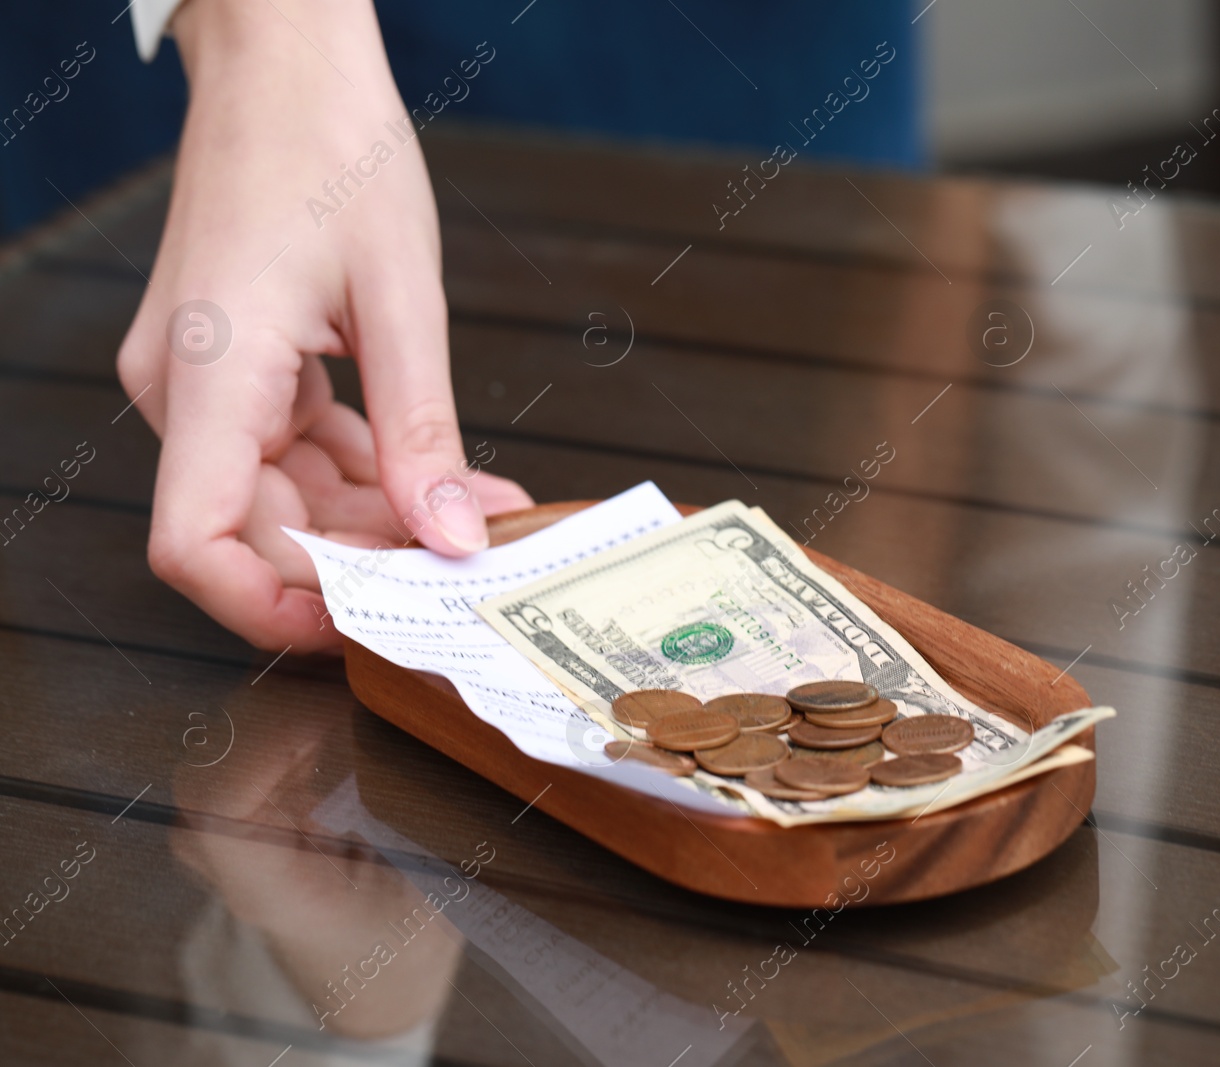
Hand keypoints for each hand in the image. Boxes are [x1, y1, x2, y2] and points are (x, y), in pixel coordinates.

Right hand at [116, 0, 529, 651]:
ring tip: (478, 520)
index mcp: (209, 373)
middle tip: (466, 569)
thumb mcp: (401, 299)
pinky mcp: (242, 369)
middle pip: (256, 531)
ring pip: (285, 499)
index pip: (193, 543)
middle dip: (364, 562)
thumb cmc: (331, 146)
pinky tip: (446, 482)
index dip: (270, 606)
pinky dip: (369, 476)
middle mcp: (187, 389)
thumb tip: (453, 536)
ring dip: (379, 522)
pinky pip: (298, 453)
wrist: (286, 62)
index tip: (366, 622)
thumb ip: (422, 432)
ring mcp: (209, 382)